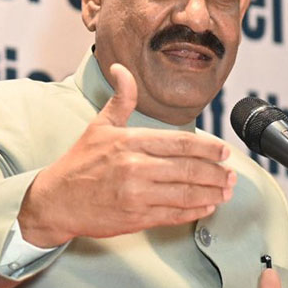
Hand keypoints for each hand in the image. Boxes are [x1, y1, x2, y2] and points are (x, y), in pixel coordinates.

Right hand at [17, 63, 235, 246]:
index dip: (207, 148)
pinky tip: (207, 207)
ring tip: (226, 191)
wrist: (56, 200)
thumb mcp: (99, 125)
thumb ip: (121, 99)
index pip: (179, 143)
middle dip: (216, 173)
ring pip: (185, 193)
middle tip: (231, 174)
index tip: (224, 152)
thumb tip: (122, 69)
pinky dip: (194, 211)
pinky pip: (174, 215)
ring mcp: (137, 195)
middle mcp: (135, 168)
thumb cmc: (79, 163)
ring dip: (212, 193)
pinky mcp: (136, 218)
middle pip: (188, 169)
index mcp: (130, 142)